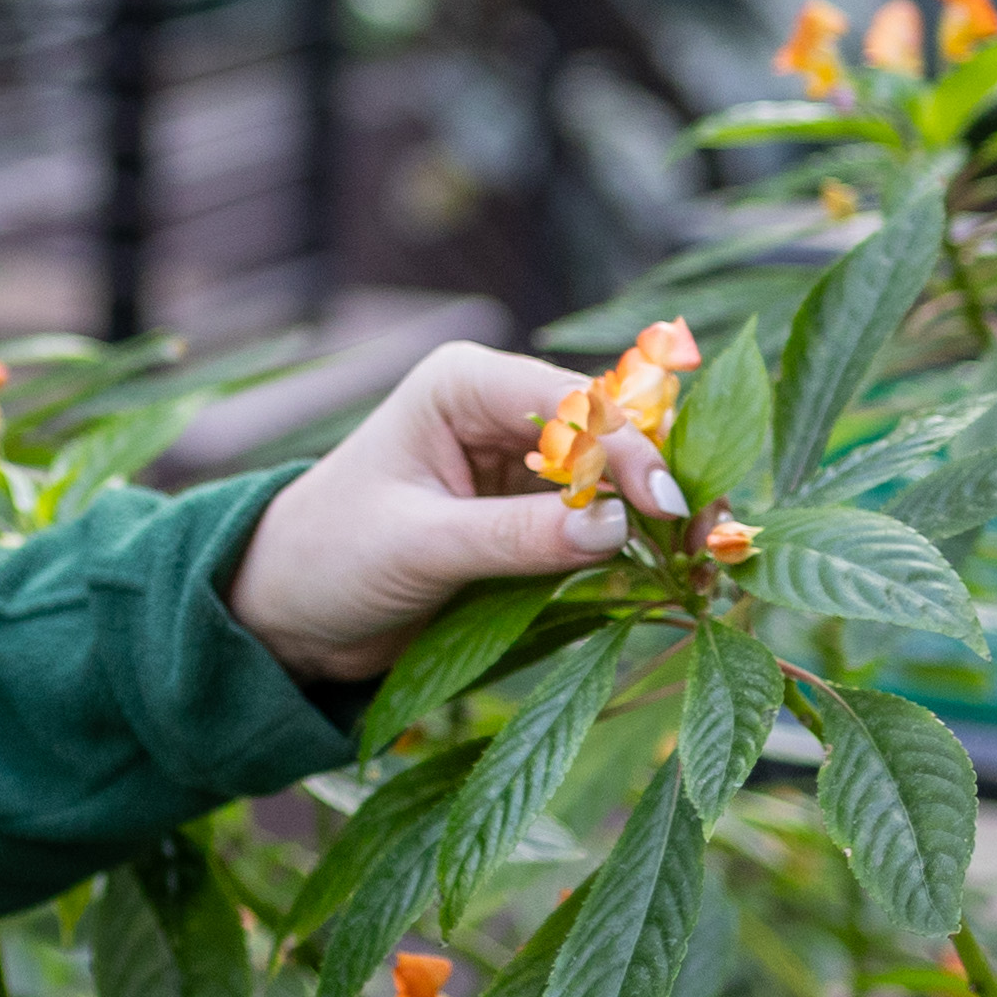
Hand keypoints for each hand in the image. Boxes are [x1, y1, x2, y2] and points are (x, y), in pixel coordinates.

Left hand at [223, 342, 680, 686]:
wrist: (283, 612)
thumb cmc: (327, 557)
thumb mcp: (418, 546)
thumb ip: (515, 538)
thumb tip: (616, 531)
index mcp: (463, 383)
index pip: (570, 401)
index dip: (627, 450)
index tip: (668, 505)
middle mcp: (499, 410)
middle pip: (608, 435)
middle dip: (659, 483)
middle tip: (713, 537)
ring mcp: (518, 465)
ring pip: (614, 483)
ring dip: (657, 522)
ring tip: (707, 566)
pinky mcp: (528, 516)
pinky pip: (598, 526)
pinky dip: (635, 551)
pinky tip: (672, 578)